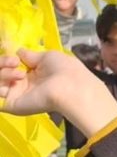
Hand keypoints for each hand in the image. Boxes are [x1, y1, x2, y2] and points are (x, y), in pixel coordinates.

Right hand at [0, 49, 116, 134]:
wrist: (69, 88)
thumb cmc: (63, 70)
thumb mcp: (46, 56)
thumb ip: (29, 56)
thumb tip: (18, 52)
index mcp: (31, 73)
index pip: (9, 66)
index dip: (7, 60)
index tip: (14, 58)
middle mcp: (22, 84)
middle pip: (0, 72)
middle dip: (1, 63)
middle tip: (14, 63)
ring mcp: (15, 95)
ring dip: (2, 73)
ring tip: (19, 74)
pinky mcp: (11, 104)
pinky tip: (13, 80)